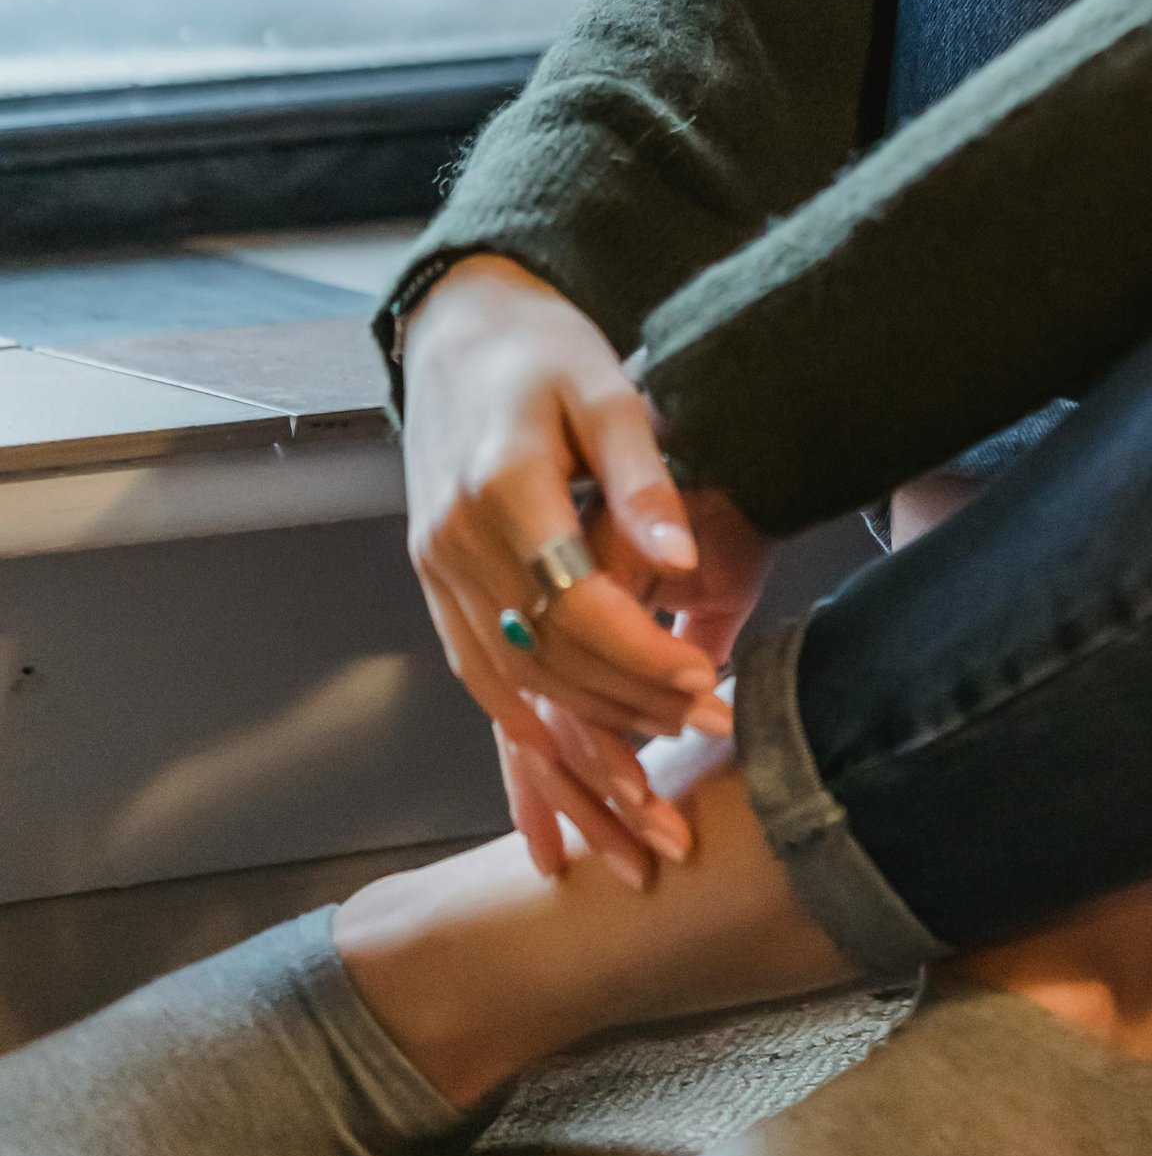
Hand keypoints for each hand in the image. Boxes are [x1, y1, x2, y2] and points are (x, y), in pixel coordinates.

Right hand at [400, 254, 736, 877]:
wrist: (457, 331)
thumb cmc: (546, 350)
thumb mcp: (603, 386)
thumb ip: (641, 476)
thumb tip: (681, 562)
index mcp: (500, 489)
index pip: (576, 605)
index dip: (645, 658)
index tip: (710, 691)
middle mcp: (455, 546)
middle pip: (544, 664)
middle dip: (623, 726)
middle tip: (696, 764)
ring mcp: (436, 574)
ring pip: (508, 693)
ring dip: (573, 762)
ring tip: (640, 824)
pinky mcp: (436, 588)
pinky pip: (480, 684)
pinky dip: (522, 744)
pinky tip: (560, 801)